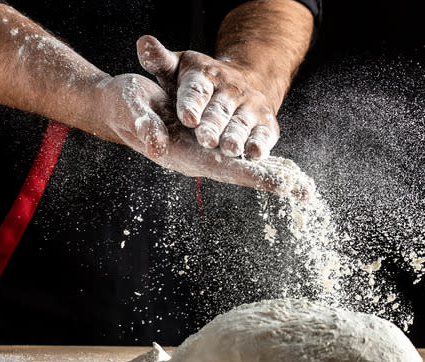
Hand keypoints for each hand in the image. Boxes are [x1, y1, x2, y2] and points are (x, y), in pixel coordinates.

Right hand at [95, 74, 312, 198]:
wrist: (119, 105)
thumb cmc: (124, 105)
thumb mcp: (132, 108)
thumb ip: (144, 126)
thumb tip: (157, 144)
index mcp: (183, 154)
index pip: (225, 168)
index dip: (252, 176)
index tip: (279, 185)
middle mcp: (199, 158)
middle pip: (242, 173)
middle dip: (273, 182)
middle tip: (305, 193)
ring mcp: (205, 152)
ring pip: (245, 167)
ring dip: (274, 177)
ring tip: (304, 188)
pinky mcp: (208, 143)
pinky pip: (240, 155)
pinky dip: (263, 161)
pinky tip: (284, 170)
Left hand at [136, 35, 279, 159]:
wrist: (247, 81)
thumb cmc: (202, 82)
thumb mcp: (180, 67)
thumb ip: (160, 61)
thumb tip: (144, 43)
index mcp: (206, 76)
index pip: (197, 90)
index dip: (192, 104)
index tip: (188, 118)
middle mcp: (231, 90)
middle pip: (219, 111)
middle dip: (213, 126)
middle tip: (206, 140)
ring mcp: (251, 107)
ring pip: (241, 124)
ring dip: (236, 137)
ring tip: (230, 149)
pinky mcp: (266, 123)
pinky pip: (264, 135)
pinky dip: (260, 144)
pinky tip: (255, 154)